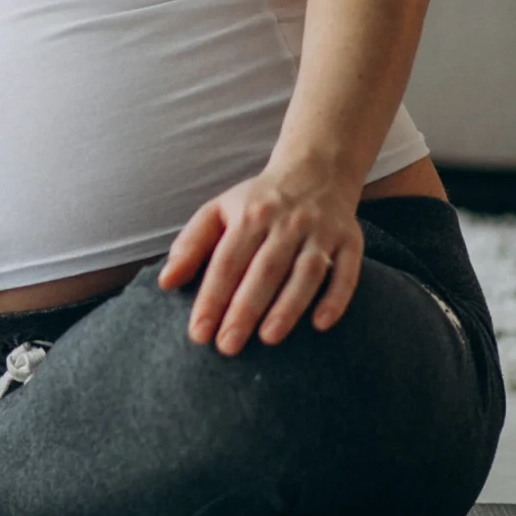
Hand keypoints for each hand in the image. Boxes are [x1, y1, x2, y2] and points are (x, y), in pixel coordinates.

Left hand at [156, 163, 364, 354]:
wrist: (317, 169)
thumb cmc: (258, 201)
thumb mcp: (219, 211)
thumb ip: (191, 245)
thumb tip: (164, 282)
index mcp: (249, 215)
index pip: (226, 261)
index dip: (211, 298)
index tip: (199, 333)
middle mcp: (286, 222)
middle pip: (264, 270)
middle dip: (244, 309)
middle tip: (228, 346)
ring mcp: (321, 231)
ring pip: (306, 272)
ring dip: (288, 307)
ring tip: (268, 338)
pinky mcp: (351, 240)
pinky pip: (348, 271)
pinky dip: (336, 298)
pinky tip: (320, 324)